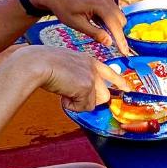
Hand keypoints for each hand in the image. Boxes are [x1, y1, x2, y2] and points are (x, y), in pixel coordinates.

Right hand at [11, 45, 131, 111]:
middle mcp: (94, 68)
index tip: (128, 89)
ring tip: (64, 92)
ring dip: (79, 102)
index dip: (120, 82)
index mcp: (89, 60)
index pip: (110, 72)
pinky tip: (62, 94)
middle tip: (72, 97)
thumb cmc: (44, 63)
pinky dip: (71, 105)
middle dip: (89, 101)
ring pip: (94, 102)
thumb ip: (77, 75)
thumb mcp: (66, 65)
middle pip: (104, 95)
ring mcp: (92, 77)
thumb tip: (79, 92)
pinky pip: (83, 107)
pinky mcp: (87, 87)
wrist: (38, 63)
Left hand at [27, 0, 130, 54]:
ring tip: (95, 24)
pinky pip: (111, 4)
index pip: (115, 24)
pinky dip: (107, 13)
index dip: (120, 39)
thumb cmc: (62, 8)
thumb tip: (109, 42)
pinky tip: (95, 16)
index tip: (125, 51)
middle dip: (116, 30)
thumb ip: (94, 33)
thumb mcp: (77, 24)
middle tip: (106, 39)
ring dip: (111, 21)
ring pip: (117, 11)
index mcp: (98, 2)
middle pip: (120, 18)